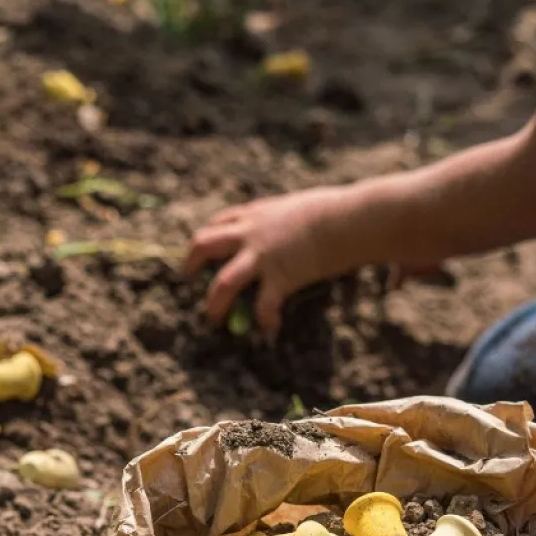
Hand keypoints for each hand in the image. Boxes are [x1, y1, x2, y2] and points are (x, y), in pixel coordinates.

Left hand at [185, 186, 353, 339]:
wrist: (347, 219)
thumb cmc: (336, 209)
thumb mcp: (301, 206)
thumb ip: (289, 218)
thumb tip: (298, 222)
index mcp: (256, 213)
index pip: (220, 222)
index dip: (208, 237)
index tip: (204, 250)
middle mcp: (251, 233)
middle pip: (204, 244)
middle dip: (191, 262)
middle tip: (188, 277)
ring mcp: (262, 256)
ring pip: (223, 282)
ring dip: (215, 303)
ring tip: (213, 319)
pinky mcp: (280, 277)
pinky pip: (264, 305)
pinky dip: (265, 319)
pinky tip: (270, 329)